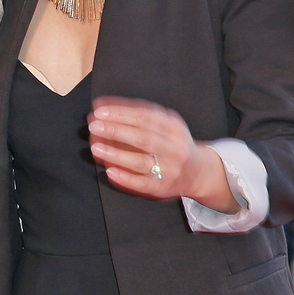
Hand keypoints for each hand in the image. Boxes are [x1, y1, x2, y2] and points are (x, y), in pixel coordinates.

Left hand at [88, 97, 235, 210]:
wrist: (199, 173)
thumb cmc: (173, 144)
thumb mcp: (165, 124)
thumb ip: (136, 115)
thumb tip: (102, 107)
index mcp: (174, 128)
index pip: (145, 116)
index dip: (120, 112)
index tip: (99, 110)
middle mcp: (174, 148)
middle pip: (143, 137)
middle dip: (116, 130)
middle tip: (94, 126)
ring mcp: (170, 169)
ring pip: (141, 161)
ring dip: (116, 154)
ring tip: (96, 147)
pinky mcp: (163, 187)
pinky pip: (142, 184)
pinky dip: (125, 178)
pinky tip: (109, 172)